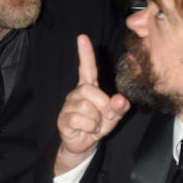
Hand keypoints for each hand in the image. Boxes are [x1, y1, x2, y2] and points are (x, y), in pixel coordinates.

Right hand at [55, 35, 128, 174]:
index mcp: (89, 88)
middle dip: (102, 104)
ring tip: (94, 125)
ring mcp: (69, 105)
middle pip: (89, 89)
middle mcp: (77, 93)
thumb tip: (119, 99)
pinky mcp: (63, 118)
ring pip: (86, 107)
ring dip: (96, 119)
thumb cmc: (98, 125)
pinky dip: (89, 127)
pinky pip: (79, 118)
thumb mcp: (114, 116)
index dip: (85, 54)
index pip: (87, 68)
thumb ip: (119, 107)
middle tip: (106, 117)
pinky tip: (86, 129)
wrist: (84, 145)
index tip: (82, 38)